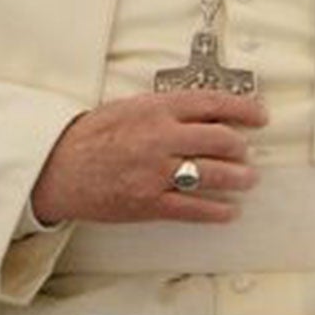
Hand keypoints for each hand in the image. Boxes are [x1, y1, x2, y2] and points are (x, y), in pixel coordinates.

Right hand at [30, 90, 266, 224]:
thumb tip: (209, 111)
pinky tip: (229, 211)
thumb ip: (169, 108)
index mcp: (157, 110)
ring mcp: (155, 173)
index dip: (244, 109)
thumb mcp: (131, 107)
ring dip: (239, 178)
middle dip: (241, 148)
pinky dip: (216, 211)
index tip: (260, 115)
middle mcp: (160, 139)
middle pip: (220, 140)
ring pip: (213, 175)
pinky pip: (192, 208)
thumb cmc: (91, 136)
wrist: (54, 169)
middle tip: (246, 152)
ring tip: (249, 179)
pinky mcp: (147, 203)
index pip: (213, 103)